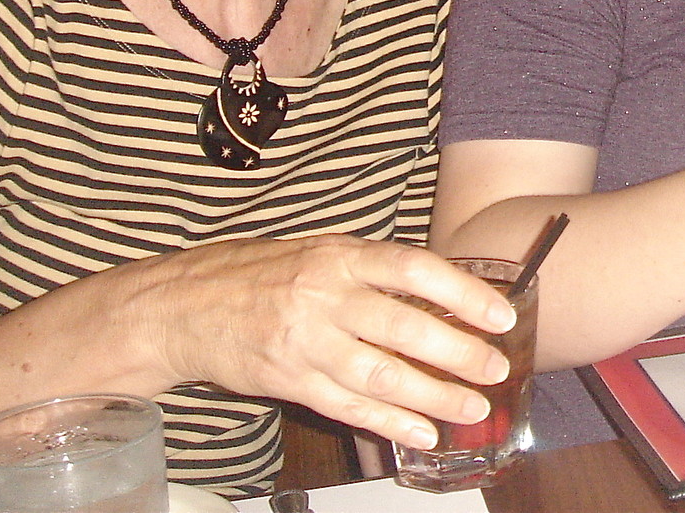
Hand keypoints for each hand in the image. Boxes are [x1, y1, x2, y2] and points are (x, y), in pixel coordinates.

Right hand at [127, 236, 516, 447]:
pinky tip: (424, 431)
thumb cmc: (262, 273)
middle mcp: (325, 298)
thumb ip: (374, 271)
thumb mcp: (321, 252)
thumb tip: (443, 291)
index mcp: (339, 257)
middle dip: (459, 353)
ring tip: (474, 406)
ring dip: (435, 396)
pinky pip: (349, 408)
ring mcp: (306, 344)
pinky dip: (391, 423)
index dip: (463, 293)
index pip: (414, 269)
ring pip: (382, 376)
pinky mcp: (289, 382)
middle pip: (404, 329)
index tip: (501, 314)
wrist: (183, 307)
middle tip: (497, 367)